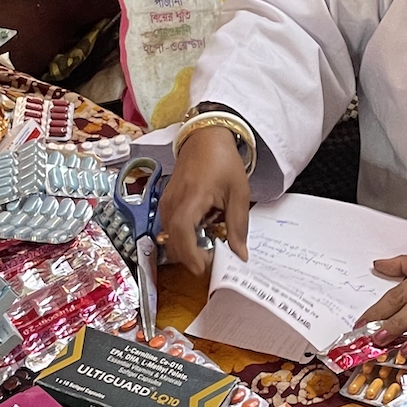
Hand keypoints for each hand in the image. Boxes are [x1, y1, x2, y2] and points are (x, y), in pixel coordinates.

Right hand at [156, 126, 249, 274]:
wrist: (205, 138)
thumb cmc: (222, 161)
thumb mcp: (238, 193)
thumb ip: (238, 226)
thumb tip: (240, 254)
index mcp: (191, 197)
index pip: (182, 233)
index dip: (192, 255)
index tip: (207, 267)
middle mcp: (172, 203)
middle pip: (173, 242)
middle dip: (192, 258)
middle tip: (215, 261)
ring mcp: (166, 203)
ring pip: (170, 238)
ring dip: (188, 249)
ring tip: (211, 247)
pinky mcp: (166, 204)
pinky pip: (171, 229)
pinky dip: (185, 238)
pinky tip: (203, 233)